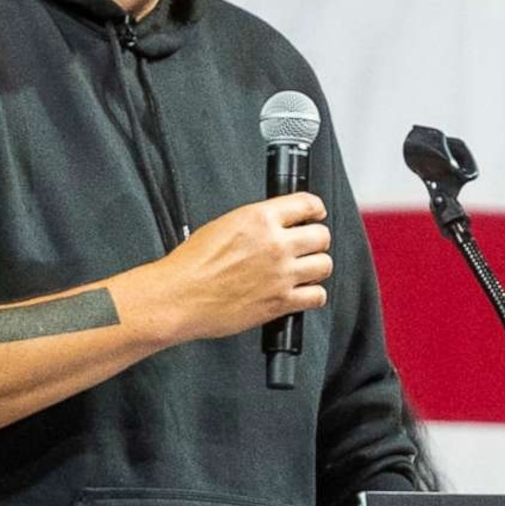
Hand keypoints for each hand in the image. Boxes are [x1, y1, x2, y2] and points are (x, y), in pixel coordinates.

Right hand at [135, 195, 331, 344]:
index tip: (316, 214)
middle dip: (316, 240)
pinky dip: (313, 295)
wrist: (180, 296)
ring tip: (305, 270)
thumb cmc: (191, 265)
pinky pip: (317, 296)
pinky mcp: (281, 302)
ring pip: (324, 265)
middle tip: (308, 246)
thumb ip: (255, 223)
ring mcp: (281, 274)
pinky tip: (303, 293)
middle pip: (321, 236)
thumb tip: (272, 225)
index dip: (315, 209)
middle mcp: (275, 244)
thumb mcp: (223, 225)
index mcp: (259, 219)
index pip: (307, 203)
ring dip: (316, 267)